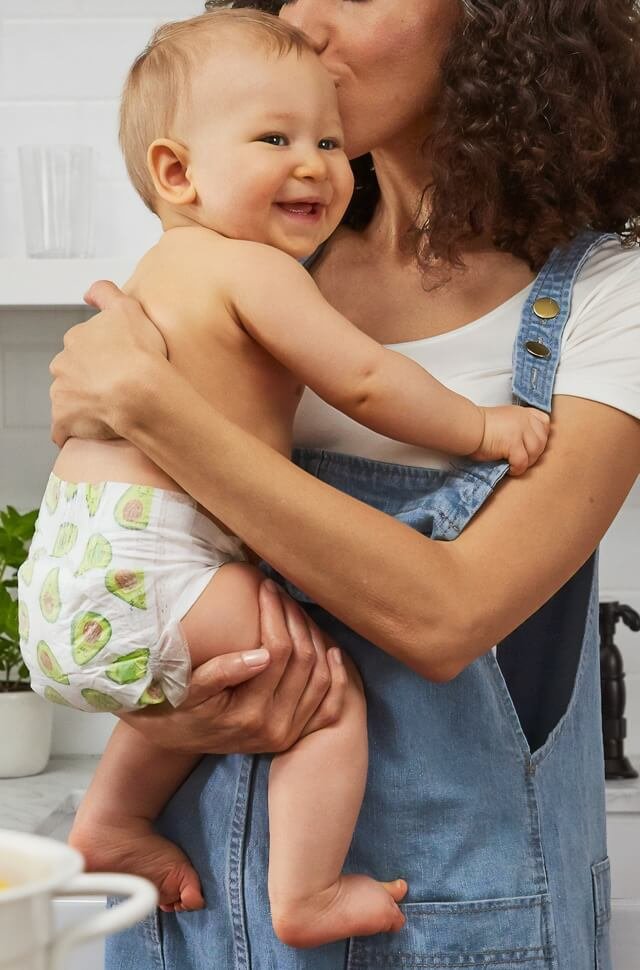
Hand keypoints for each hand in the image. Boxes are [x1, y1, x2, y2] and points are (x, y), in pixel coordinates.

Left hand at [49, 280, 167, 446]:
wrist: (141, 392)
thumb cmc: (141, 354)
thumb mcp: (128, 308)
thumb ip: (106, 293)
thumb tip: (88, 293)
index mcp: (76, 339)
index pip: (84, 347)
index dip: (103, 356)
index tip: (119, 365)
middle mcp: (63, 363)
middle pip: (73, 372)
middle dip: (88, 379)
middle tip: (116, 388)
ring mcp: (61, 392)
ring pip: (68, 398)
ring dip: (83, 404)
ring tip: (110, 411)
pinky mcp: (63, 419)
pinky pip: (63, 427)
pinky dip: (74, 430)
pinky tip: (92, 432)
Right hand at [118, 581, 347, 753]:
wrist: (174, 739)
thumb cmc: (175, 705)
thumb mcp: (188, 688)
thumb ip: (221, 672)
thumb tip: (261, 654)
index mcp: (248, 714)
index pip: (277, 652)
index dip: (275, 614)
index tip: (267, 587)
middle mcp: (274, 727)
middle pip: (303, 661)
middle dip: (296, 619)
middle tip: (283, 594)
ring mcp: (288, 733)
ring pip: (320, 678)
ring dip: (315, 640)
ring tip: (298, 612)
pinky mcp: (295, 734)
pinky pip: (328, 705)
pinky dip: (335, 677)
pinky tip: (332, 651)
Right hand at [470, 405, 550, 475]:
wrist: (467, 427)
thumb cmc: (479, 427)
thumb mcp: (504, 419)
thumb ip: (518, 426)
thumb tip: (527, 445)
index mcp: (522, 413)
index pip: (544, 422)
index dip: (541, 436)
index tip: (531, 445)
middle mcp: (524, 419)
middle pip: (542, 440)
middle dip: (534, 454)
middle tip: (521, 460)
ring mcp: (520, 430)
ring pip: (535, 452)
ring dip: (527, 462)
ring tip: (515, 465)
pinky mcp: (513, 443)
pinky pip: (523, 462)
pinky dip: (517, 469)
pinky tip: (510, 469)